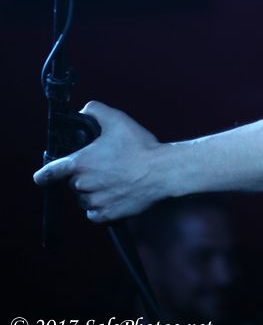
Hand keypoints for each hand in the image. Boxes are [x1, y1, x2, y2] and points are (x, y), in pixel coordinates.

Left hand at [33, 102, 164, 222]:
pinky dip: (99, 206)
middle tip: (102, 166)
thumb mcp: (117, 120)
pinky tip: (112, 194)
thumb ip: (96, 111)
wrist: (160, 171)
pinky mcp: (107, 214)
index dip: (43, 174)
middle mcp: (84, 184)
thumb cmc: (139, 147)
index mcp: (81, 163)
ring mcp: (95, 201)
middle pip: (73, 183)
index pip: (51, 172)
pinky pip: (94, 213)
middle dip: (82, 176)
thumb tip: (84, 110)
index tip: (40, 177)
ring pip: (83, 199)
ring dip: (91, 191)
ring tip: (110, 180)